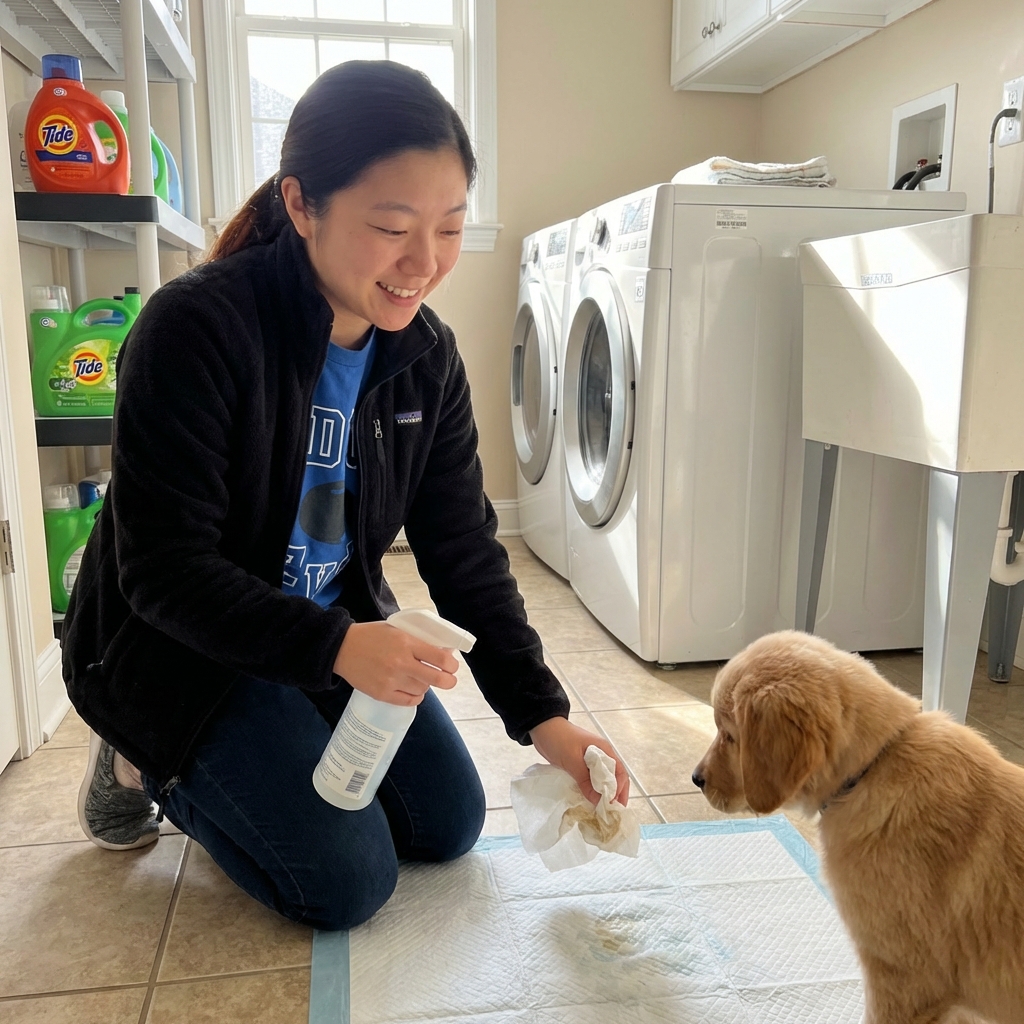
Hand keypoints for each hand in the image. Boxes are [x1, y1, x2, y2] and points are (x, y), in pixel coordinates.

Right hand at [333, 621, 458, 705]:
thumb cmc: (371, 636)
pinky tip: (413, 691)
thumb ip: (417, 641)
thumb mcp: (397, 630)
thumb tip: (443, 653)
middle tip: (450, 680)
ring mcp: (391, 680)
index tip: (453, 666)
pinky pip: (408, 701)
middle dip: (449, 681)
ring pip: (422, 690)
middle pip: (437, 679)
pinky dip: (415, 697)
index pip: (440, 658)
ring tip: (420, 679)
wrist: (341, 648)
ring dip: (426, 685)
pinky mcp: (382, 694)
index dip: (452, 665)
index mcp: (406, 643)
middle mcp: (401, 663)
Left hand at [529, 717, 629, 805]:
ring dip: (603, 795)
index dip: (619, 790)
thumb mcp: (572, 760)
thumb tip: (599, 801)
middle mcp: (601, 756)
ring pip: (602, 781)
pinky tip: (588, 802)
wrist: (542, 727)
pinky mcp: (581, 766)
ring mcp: (591, 761)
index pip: (619, 773)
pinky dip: (592, 791)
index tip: (612, 806)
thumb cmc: (559, 739)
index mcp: (604, 751)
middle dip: (615, 796)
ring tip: (600, 812)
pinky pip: (590, 781)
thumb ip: (585, 780)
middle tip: (611, 814)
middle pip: (614, 778)